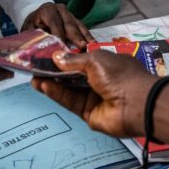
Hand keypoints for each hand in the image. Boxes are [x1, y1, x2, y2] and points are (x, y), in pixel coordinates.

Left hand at [22, 2, 92, 48]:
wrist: (35, 17)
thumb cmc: (32, 26)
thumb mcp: (28, 31)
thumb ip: (34, 39)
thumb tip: (37, 52)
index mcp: (47, 10)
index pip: (55, 23)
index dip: (60, 35)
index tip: (64, 48)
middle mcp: (60, 9)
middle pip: (69, 24)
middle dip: (76, 36)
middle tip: (83, 47)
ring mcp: (69, 13)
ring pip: (78, 25)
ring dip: (85, 37)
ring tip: (91, 46)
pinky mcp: (75, 19)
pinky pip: (82, 27)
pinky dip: (87, 36)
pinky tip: (93, 43)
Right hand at [32, 50, 156, 137]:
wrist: (134, 104)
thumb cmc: (119, 75)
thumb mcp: (95, 60)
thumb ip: (73, 60)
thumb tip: (56, 57)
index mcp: (106, 63)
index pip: (81, 60)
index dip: (65, 58)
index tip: (47, 55)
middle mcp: (99, 79)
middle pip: (72, 75)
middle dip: (55, 71)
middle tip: (36, 66)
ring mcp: (93, 97)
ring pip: (68, 89)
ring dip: (52, 82)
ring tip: (34, 76)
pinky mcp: (87, 112)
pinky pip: (69, 101)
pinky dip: (56, 93)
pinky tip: (43, 85)